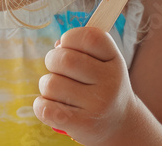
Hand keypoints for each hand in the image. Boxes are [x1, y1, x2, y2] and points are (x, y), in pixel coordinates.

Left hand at [33, 26, 143, 144]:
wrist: (120, 125)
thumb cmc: (101, 85)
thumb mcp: (102, 62)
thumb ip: (79, 48)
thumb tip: (57, 46)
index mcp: (115, 60)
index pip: (88, 36)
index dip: (70, 38)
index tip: (69, 49)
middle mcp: (111, 82)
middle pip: (63, 59)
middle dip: (52, 61)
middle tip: (60, 72)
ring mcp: (99, 105)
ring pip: (50, 84)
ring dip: (47, 87)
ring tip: (61, 93)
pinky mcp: (84, 124)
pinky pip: (45, 107)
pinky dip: (41, 106)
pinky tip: (54, 107)